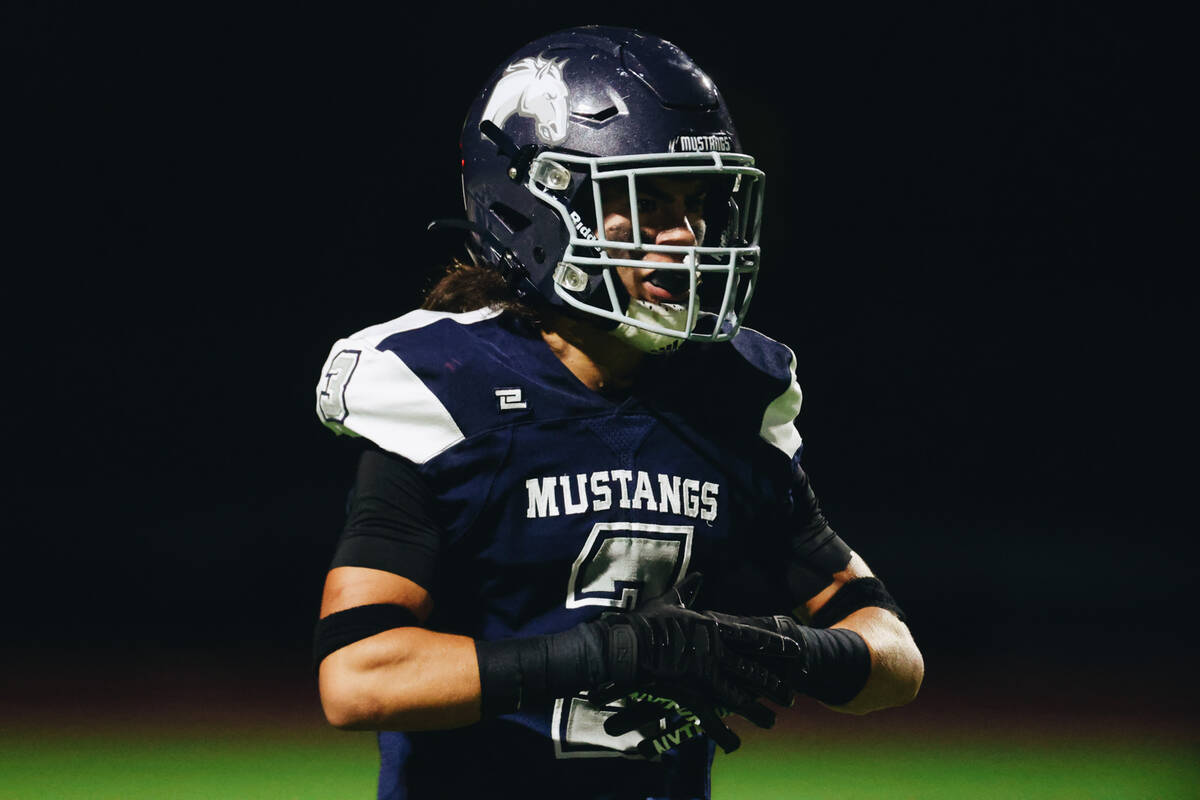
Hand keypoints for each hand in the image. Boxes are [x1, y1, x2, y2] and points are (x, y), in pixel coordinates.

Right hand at [588, 573, 800, 754]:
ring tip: (773, 720)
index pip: (753, 637)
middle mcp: (716, 653)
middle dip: (773, 684)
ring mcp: (705, 675)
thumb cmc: (646, 621)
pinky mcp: (691, 694)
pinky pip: (710, 717)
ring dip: (757, 710)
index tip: (796, 650)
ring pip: (739, 696)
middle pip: (752, 671)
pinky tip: (735, 745)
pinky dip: (722, 733)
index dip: (776, 645)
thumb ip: (688, 590)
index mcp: (713, 629)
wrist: (627, 645)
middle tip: (792, 694)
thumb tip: (699, 574)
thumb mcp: (670, 601)